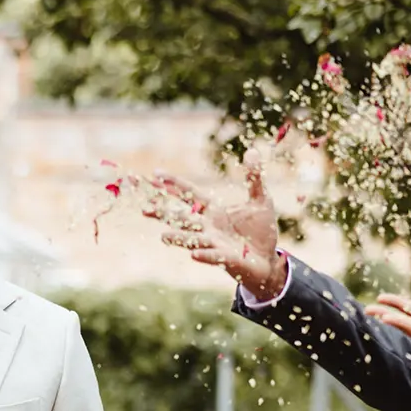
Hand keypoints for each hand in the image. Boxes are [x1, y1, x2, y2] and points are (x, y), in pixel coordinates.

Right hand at [147, 150, 285, 299]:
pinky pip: (213, 256)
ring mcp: (214, 243)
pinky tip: (194, 254)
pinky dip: (204, 255)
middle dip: (164, 214)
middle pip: (182, 218)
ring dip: (178, 238)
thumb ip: (253, 179)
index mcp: (213, 210)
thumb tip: (252, 151)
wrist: (266, 259)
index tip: (156, 174)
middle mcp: (208, 227)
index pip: (190, 194)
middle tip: (144, 209)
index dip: (174, 184)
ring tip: (163, 236)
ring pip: (192, 239)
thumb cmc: (259, 230)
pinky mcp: (225, 258)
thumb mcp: (261, 200)